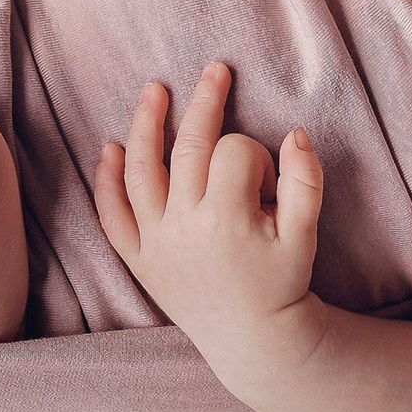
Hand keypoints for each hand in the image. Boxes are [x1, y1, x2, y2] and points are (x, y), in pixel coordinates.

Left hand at [92, 61, 324, 344]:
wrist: (254, 341)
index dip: (257, 155)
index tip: (268, 181)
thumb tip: (295, 132)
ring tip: (153, 91)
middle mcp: (185, 227)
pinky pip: (112, 217)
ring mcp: (156, 242)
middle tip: (215, 70)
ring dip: (145, 125)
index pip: (235, 154)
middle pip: (187, 147)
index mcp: (229, 219)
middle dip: (204, 103)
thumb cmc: (282, 283)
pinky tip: (108, 148)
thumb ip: (305, 181)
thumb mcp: (306, 235)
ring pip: (141, 171)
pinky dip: (105, 182)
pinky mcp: (139, 259)